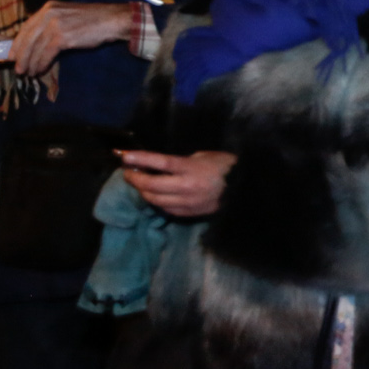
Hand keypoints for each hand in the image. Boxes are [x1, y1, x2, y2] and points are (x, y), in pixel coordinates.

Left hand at [10, 2, 137, 77]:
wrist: (112, 20)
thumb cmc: (93, 20)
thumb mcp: (67, 16)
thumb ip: (51, 24)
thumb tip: (36, 42)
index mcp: (48, 8)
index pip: (26, 27)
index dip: (17, 43)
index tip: (12, 56)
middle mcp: (49, 14)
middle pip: (27, 38)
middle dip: (20, 56)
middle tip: (18, 69)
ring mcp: (55, 25)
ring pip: (35, 48)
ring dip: (30, 63)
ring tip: (28, 73)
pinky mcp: (62, 37)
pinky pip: (46, 54)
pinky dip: (41, 64)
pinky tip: (39, 70)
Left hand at [120, 150, 236, 218]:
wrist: (244, 188)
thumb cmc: (226, 166)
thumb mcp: (205, 155)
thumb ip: (182, 162)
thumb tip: (161, 166)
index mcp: (192, 168)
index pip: (161, 163)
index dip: (141, 159)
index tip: (124, 156)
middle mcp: (187, 187)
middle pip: (152, 185)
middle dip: (135, 178)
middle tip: (128, 172)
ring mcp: (187, 202)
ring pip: (155, 200)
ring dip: (143, 191)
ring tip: (139, 183)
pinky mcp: (189, 213)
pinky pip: (165, 209)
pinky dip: (156, 201)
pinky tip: (154, 195)